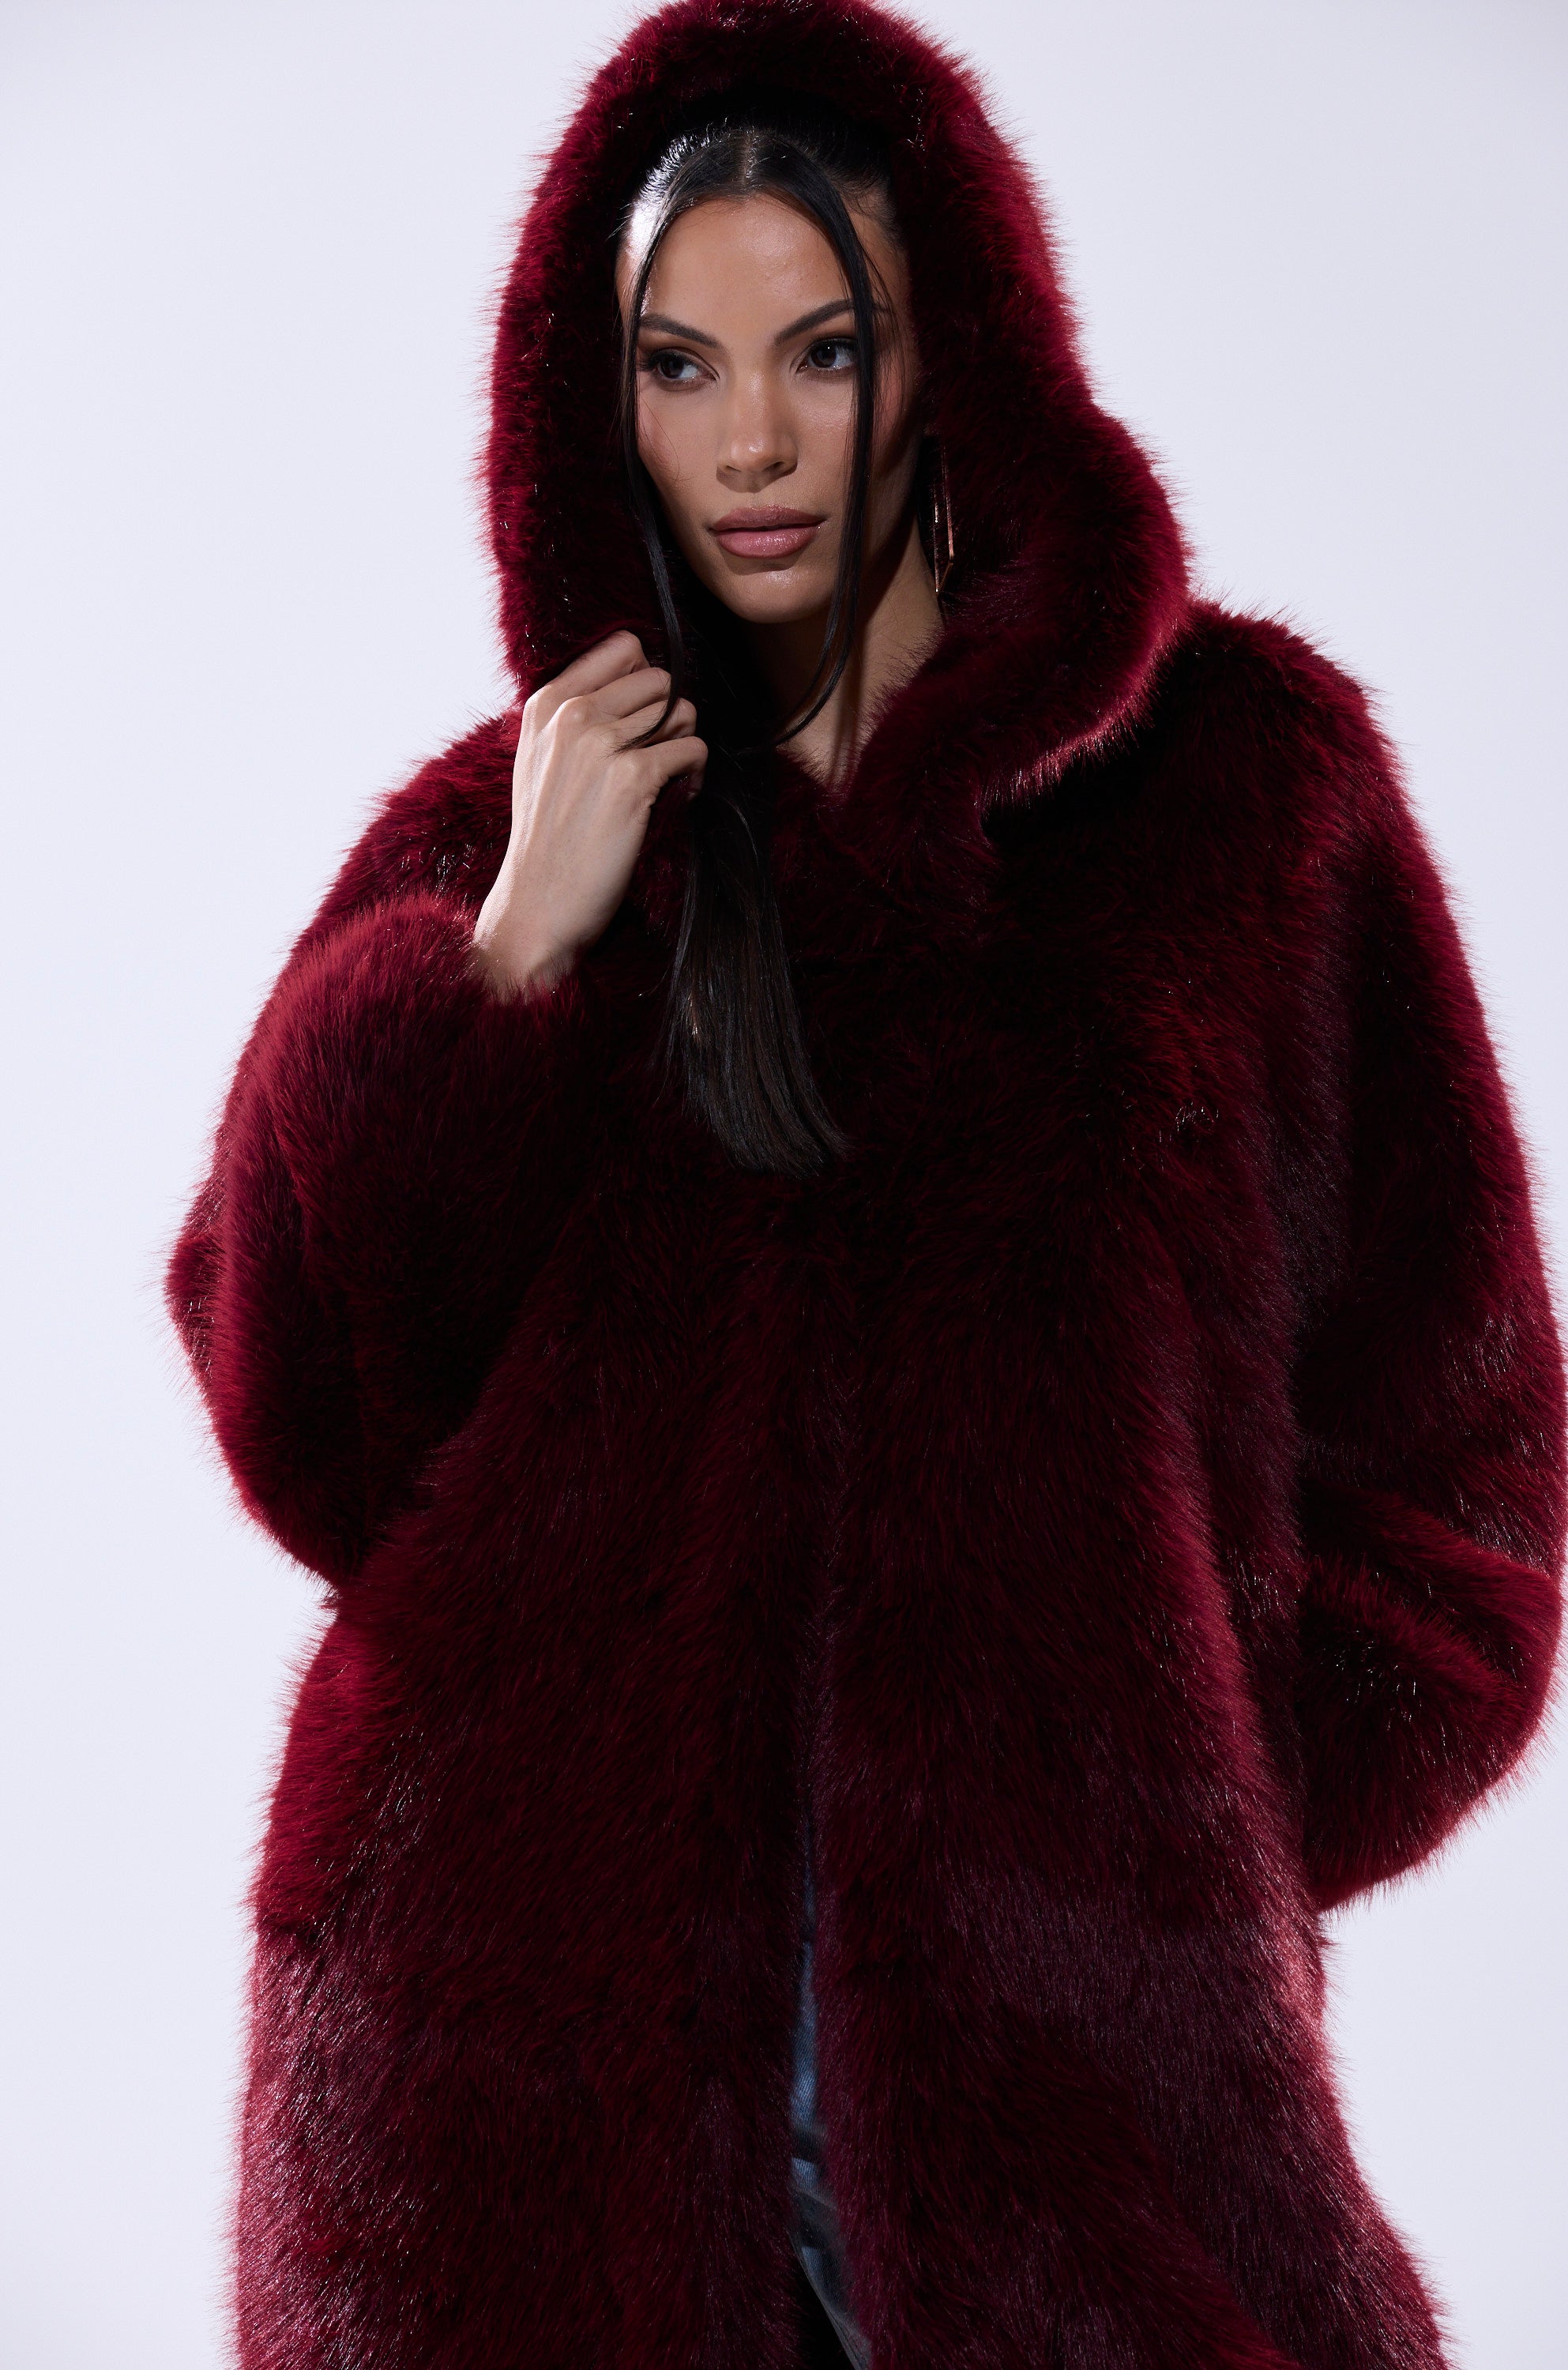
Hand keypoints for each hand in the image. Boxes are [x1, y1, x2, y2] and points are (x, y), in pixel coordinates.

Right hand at [471, 630, 704, 998]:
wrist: (538, 902)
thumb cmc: (546, 836)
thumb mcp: (540, 759)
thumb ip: (576, 713)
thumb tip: (637, 670)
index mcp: (548, 703)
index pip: (623, 647)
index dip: (646, 680)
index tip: (645, 717)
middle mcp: (573, 714)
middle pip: (659, 680)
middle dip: (670, 717)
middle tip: (660, 757)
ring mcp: (601, 743)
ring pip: (682, 711)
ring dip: (684, 744)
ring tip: (668, 779)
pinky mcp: (632, 778)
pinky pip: (693, 750)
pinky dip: (695, 775)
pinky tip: (678, 797)